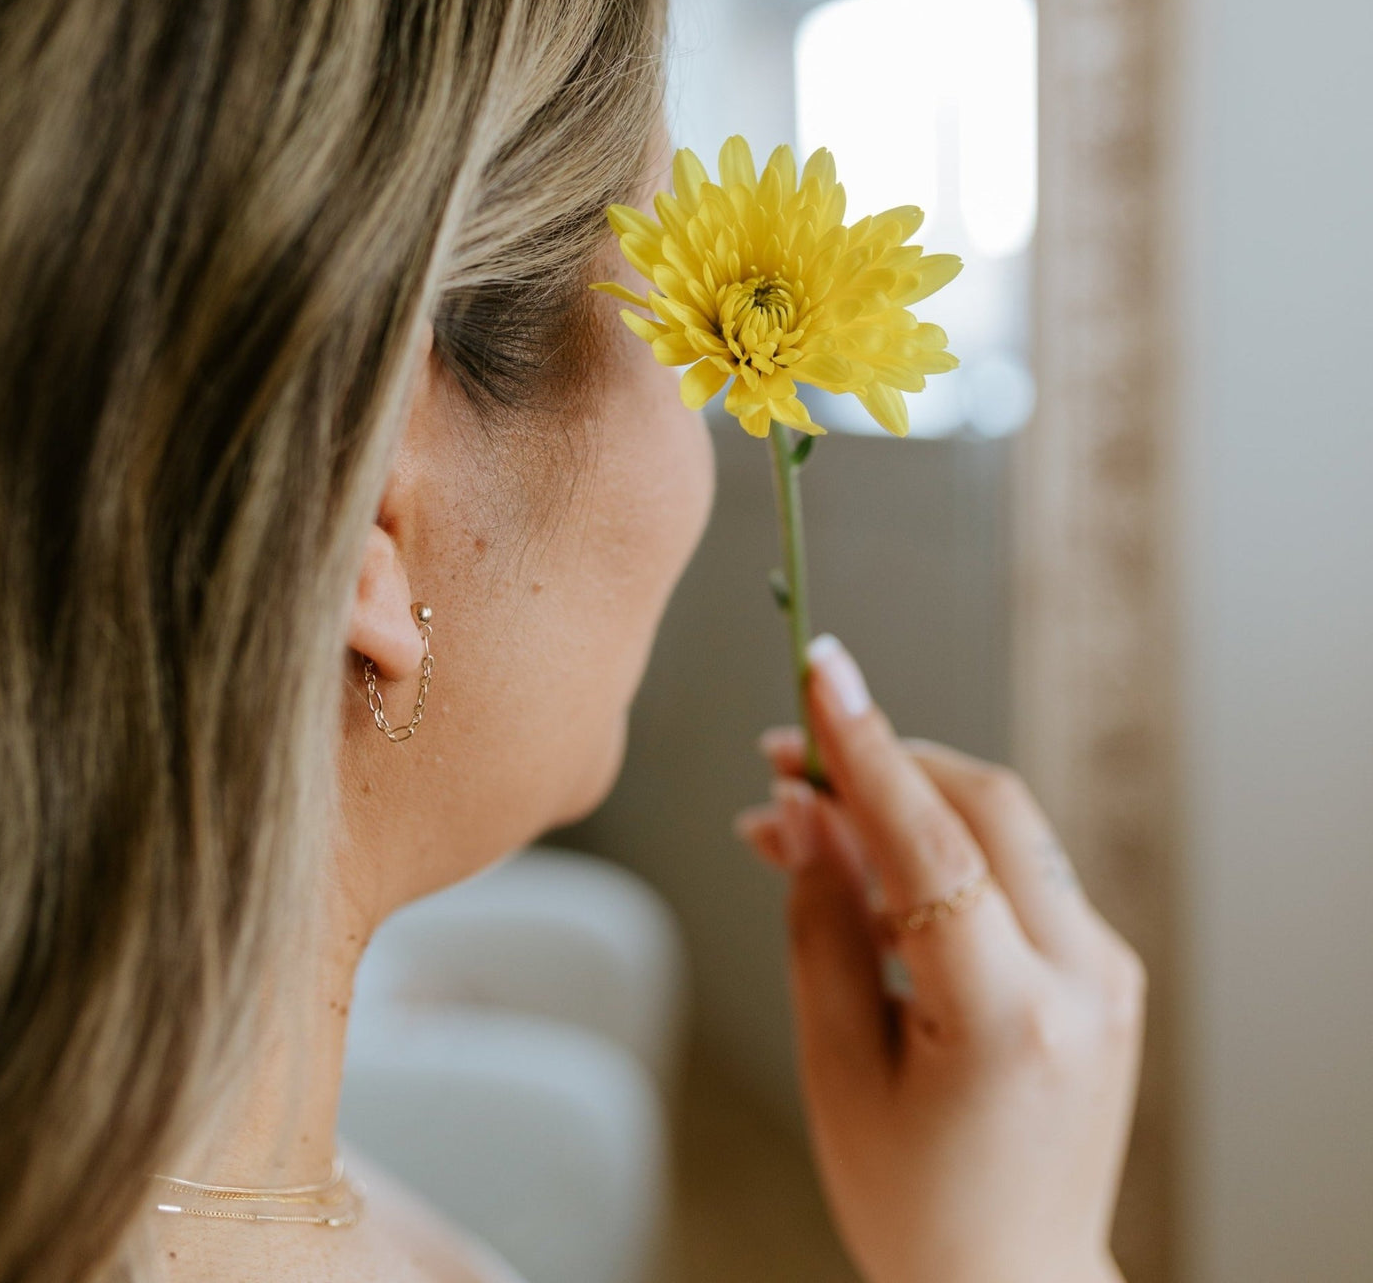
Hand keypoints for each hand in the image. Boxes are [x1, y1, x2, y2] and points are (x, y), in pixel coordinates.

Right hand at [733, 633, 1144, 1282]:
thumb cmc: (911, 1198)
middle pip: (986, 805)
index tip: (820, 674)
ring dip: (906, 802)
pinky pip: (1021, 868)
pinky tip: (872, 869)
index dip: (865, 750)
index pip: (934, 844)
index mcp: (1011, 1020)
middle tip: (787, 757)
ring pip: (1006, 825)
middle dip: (883, 760)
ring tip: (805, 825)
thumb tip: (801, 809)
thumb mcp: (837, 1064)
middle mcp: (1084, 982)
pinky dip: (944, 845)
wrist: (1009, 1279)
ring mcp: (1108, 973)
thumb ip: (820, 920)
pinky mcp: (1106, 968)